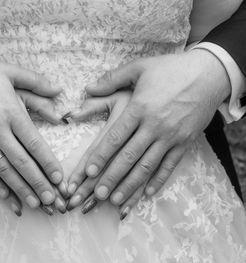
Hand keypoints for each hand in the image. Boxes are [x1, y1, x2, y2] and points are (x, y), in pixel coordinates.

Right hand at [0, 53, 64, 212]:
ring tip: (35, 204)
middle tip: (52, 200)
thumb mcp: (8, 72)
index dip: (48, 162)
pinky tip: (7, 198)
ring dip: (20, 189)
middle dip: (38, 183)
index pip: (34, 143)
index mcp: (10, 113)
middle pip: (21, 162)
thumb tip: (59, 89)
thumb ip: (35, 82)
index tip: (59, 178)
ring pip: (3, 171)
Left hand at [69, 49, 230, 213]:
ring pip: (147, 166)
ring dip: (131, 184)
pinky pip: (170, 165)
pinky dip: (159, 180)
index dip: (101, 155)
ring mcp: (171, 136)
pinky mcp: (185, 142)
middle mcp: (154, 126)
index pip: (116, 137)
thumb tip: (88, 87)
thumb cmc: (171, 69)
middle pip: (129, 156)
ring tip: (117, 200)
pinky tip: (147, 193)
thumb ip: (112, 79)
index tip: (89, 171)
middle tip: (98, 194)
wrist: (209, 74)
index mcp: (139, 108)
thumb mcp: (140, 68)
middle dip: (112, 177)